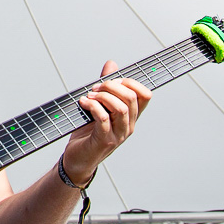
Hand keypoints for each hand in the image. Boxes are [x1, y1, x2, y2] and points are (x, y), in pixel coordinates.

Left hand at [62, 60, 151, 185]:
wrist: (78, 159)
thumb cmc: (88, 133)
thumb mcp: (99, 106)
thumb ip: (106, 86)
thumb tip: (111, 64)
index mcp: (131, 117)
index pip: (145, 95)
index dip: (131, 82)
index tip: (113, 80)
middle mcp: (128, 125)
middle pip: (132, 98)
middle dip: (112, 86)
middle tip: (96, 88)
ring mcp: (118, 134)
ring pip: (121, 108)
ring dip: (103, 97)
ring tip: (90, 96)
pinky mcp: (104, 140)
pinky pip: (103, 118)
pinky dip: (93, 106)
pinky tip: (84, 103)